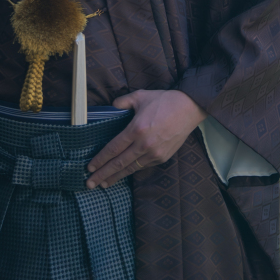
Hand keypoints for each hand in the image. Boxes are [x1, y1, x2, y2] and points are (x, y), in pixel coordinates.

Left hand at [86, 89, 206, 188]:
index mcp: (137, 129)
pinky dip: (132, 170)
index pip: (113, 148)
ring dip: (116, 177)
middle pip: (119, 163)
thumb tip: (111, 106)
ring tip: (104, 184)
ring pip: (131, 169)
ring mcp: (154, 153)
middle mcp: (144, 144)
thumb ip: (123, 102)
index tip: (90, 167)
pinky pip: (143, 166)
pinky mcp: (163, 157)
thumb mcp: (141, 96)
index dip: (101, 159)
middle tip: (90, 184)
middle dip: (103, 175)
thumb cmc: (165, 100)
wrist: (189, 108)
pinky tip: (125, 172)